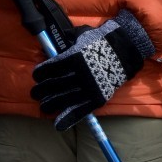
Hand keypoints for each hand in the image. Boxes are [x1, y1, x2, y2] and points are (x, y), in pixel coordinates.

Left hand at [31, 10, 153, 130]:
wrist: (126, 50)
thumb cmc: (102, 41)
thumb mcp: (83, 36)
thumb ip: (69, 41)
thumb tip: (55, 43)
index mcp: (73, 57)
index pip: (50, 69)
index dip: (40, 73)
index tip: (37, 76)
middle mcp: (79, 74)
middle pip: (53, 85)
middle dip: (41, 90)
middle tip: (35, 93)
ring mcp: (88, 88)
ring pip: (63, 99)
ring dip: (50, 104)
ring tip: (43, 106)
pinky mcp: (96, 99)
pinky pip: (80, 111)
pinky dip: (68, 119)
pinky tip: (58, 125)